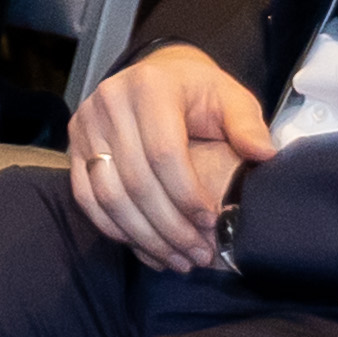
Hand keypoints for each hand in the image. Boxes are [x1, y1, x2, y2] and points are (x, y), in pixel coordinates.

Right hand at [68, 45, 276, 273]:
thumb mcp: (232, 99)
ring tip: (177, 260)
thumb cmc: (200, 94)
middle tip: (198, 256)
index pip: (164, 153)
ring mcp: (86, 124)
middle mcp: (110, 102)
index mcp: (150, 87)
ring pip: (108, 194)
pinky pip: (86, 196)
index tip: (212, 223)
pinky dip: (114, 227)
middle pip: (135, 180)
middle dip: (169, 226)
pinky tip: (145, 245)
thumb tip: (264, 154)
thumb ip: (247, 125)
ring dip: (143, 235)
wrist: (160, 76)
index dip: (187, 195)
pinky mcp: (74, 144)